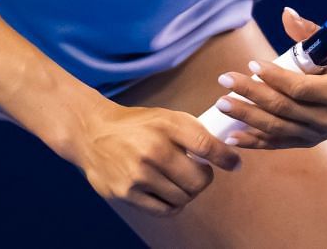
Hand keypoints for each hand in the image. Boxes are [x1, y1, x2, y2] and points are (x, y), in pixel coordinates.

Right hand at [66, 102, 242, 216]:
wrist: (92, 132)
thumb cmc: (136, 125)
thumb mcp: (166, 117)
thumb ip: (195, 133)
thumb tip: (227, 155)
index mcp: (165, 126)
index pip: (206, 146)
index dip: (226, 158)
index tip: (234, 164)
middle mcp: (152, 150)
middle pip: (198, 181)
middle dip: (204, 179)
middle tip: (198, 173)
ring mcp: (137, 175)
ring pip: (182, 198)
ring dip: (187, 193)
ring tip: (179, 181)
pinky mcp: (125, 193)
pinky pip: (164, 210)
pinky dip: (172, 205)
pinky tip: (167, 192)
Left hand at [211, 7, 326, 148]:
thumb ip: (312, 33)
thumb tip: (286, 13)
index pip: (301, 88)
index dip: (275, 78)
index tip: (252, 64)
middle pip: (283, 109)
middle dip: (251, 95)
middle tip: (224, 81)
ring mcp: (317, 134)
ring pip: (277, 129)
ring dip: (247, 117)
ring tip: (222, 105)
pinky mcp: (308, 142)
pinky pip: (278, 143)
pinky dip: (255, 141)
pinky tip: (232, 136)